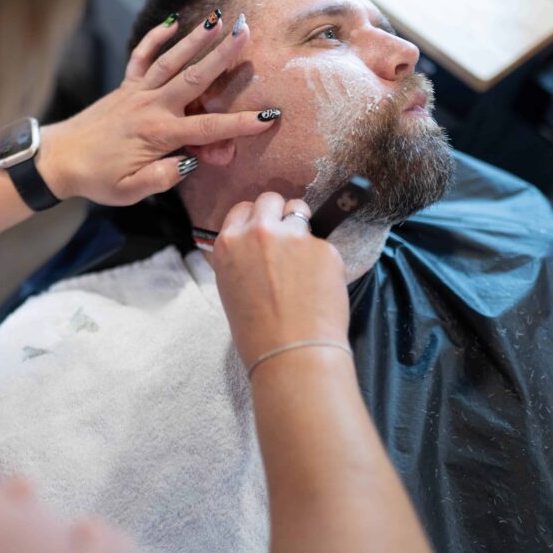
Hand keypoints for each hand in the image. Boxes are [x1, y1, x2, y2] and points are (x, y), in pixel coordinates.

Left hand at [39, 12, 277, 205]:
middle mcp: (151, 107)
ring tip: (218, 18)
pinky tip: (172, 22)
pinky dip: (155, 38)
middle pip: (194, 79)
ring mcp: (137, 93)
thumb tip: (189, 165)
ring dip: (196, 39)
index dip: (240, 125)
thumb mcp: (130, 192)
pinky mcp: (125, 87)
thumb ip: (162, 179)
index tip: (268, 118)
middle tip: (245, 31)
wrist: (58, 159)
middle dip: (222, 55)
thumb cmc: (96, 179)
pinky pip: (141, 57)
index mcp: (159, 135)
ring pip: (172, 61)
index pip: (208, 130)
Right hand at [211, 194, 349, 366]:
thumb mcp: (232, 289)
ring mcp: (292, 237)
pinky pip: (323, 241)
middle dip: (280, 214)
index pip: (242, 209)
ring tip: (305, 258)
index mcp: (228, 244)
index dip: (256, 219)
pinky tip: (320, 284)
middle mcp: (257, 233)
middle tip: (288, 238)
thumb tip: (261, 247)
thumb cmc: (258, 333)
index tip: (266, 231)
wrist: (291, 353)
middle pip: (270, 199)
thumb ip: (242, 259)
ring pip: (300, 209)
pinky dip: (323, 257)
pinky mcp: (323, 247)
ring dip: (303, 226)